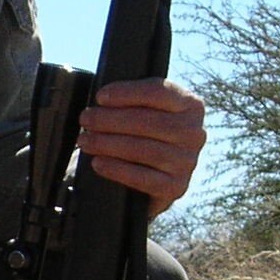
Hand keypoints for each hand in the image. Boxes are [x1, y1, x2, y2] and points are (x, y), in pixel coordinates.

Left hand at [75, 78, 206, 216]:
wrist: (151, 178)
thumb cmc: (143, 135)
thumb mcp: (145, 111)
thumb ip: (133, 101)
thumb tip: (102, 98)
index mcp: (190, 105)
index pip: (160, 92)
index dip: (127, 93)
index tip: (100, 97)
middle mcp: (194, 133)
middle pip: (149, 122)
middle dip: (111, 120)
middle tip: (86, 119)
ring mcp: (187, 162)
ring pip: (145, 150)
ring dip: (109, 144)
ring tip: (85, 141)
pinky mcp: (176, 187)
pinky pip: (144, 178)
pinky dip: (117, 169)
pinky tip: (98, 163)